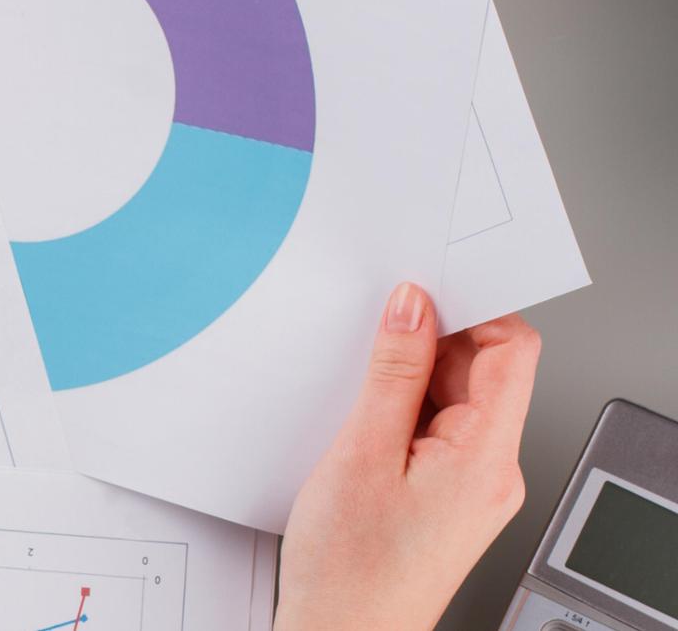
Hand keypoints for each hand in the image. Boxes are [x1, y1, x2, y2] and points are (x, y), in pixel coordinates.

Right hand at [276, 283, 539, 629]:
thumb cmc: (351, 572)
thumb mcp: (361, 455)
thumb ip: (392, 374)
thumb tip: (413, 308)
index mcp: (488, 458)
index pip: (513, 350)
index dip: (474, 309)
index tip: (423, 292)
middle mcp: (494, 472)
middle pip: (485, 372)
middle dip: (432, 343)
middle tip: (373, 339)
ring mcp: (472, 487)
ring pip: (456, 400)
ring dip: (410, 380)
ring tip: (358, 399)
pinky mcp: (446, 497)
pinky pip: (437, 432)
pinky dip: (401, 414)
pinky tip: (362, 427)